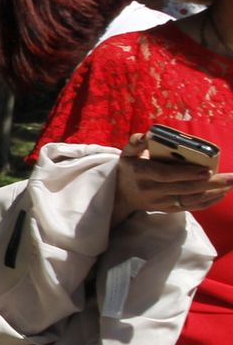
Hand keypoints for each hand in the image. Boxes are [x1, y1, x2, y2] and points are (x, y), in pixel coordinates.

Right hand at [114, 134, 232, 221]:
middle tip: (230, 178)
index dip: (186, 173)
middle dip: (209, 183)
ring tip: (230, 184)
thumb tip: (147, 135)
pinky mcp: (168, 209)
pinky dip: (208, 201)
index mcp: (141, 173)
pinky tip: (222, 194)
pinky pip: (191, 207)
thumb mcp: (127, 154)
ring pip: (190, 199)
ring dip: (213, 192)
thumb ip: (135, 143)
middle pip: (184, 188)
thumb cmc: (130, 168)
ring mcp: (160, 202)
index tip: (206, 170)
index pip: (166, 175)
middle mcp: (151, 190)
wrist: (122, 195)